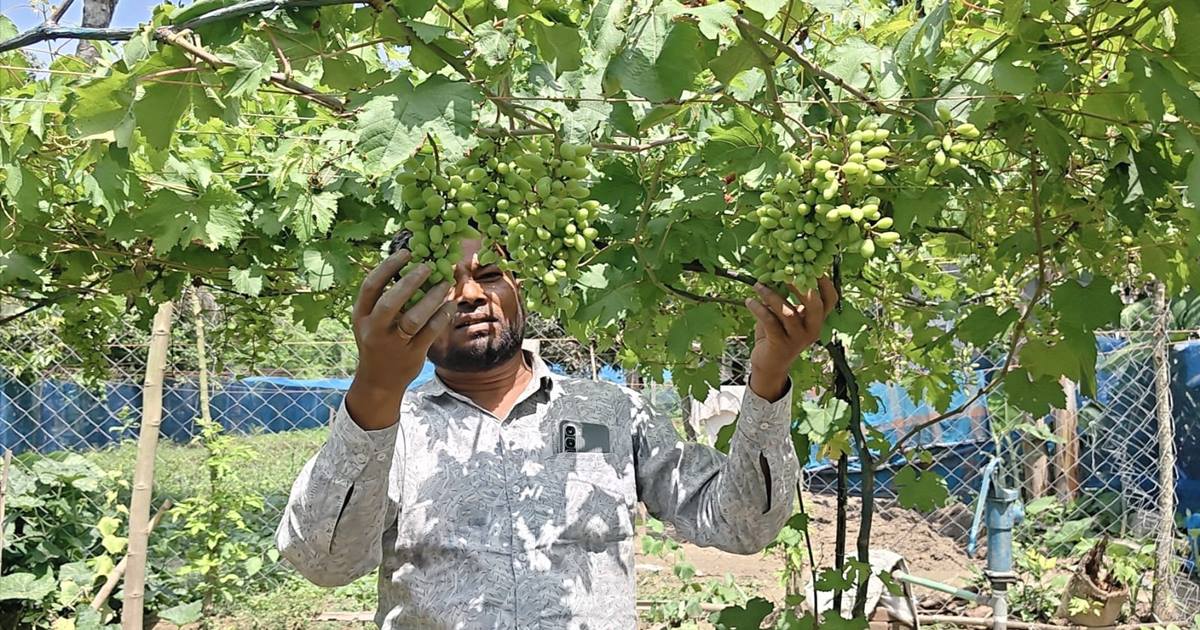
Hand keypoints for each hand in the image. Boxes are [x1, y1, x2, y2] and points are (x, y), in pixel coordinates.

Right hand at [345, 249, 455, 429]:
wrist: (378, 381)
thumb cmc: (378, 341)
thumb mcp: (369, 321)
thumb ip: (383, 298)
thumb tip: (410, 265)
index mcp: (361, 316)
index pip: (371, 286)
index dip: (388, 267)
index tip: (406, 252)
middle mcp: (374, 330)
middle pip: (390, 302)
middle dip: (410, 282)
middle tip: (428, 266)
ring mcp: (393, 344)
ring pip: (414, 318)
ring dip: (432, 298)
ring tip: (445, 284)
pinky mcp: (412, 355)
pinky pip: (430, 332)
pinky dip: (442, 316)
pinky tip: (450, 305)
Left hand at [744, 278, 838, 400]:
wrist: (770, 364)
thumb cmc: (778, 334)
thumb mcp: (786, 316)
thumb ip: (786, 298)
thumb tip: (776, 271)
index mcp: (817, 319)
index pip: (830, 299)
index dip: (824, 282)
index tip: (811, 265)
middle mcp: (812, 329)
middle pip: (815, 304)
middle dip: (800, 285)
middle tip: (784, 271)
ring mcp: (798, 338)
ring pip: (788, 312)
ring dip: (771, 295)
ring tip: (758, 285)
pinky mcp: (781, 345)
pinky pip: (770, 322)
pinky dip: (759, 309)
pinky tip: (750, 301)